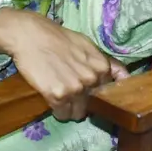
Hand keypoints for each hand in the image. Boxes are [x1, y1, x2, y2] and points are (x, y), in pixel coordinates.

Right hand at [0, 9, 125, 120]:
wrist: (31, 36)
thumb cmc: (58, 38)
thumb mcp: (87, 45)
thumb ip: (101, 62)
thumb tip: (120, 75)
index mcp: (102, 66)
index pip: (113, 92)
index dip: (105, 97)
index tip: (99, 99)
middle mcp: (92, 79)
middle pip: (94, 105)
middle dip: (85, 102)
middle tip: (73, 93)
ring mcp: (76, 89)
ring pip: (78, 113)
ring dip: (71, 109)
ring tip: (62, 97)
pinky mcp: (58, 96)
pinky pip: (62, 115)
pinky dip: (58, 111)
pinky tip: (53, 100)